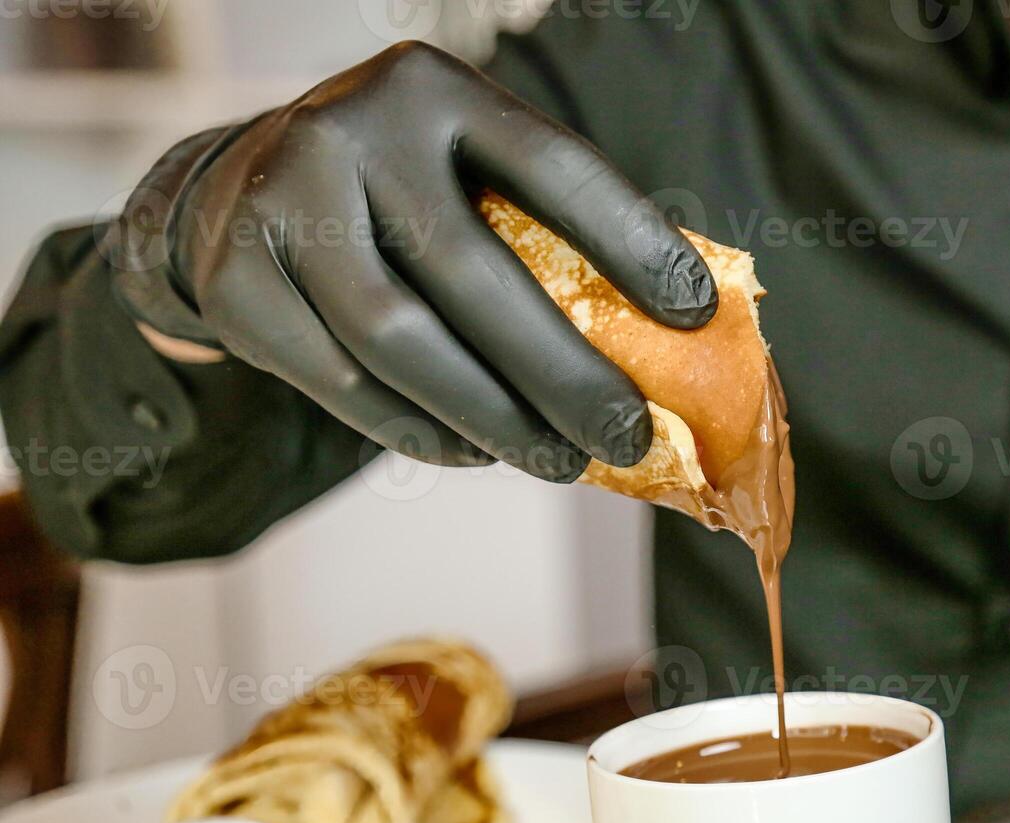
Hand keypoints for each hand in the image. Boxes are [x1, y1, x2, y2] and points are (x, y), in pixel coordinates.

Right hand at [111, 41, 715, 479]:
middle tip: (626, 437)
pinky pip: (346, 384)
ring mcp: (282, 203)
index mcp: (438, 92)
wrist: (232, 195)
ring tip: (557, 461)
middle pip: (477, 275)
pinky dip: (421, 431)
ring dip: (494, 419)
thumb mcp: (463, 176)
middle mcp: (353, 133)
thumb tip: (663, 345)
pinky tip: (472, 452)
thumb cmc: (396, 199)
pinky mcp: (238, 281)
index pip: (554, 168)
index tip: (695, 315)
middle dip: (565, 374)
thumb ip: (541, 234)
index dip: (634, 243)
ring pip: (403, 342)